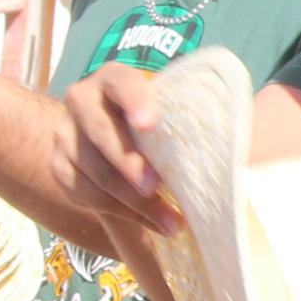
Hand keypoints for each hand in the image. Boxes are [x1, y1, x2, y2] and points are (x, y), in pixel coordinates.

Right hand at [59, 60, 182, 234]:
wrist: (115, 131)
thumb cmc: (158, 120)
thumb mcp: (170, 109)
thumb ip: (190, 119)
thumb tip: (241, 152)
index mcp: (113, 79)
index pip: (122, 84)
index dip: (135, 102)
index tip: (150, 124)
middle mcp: (82, 100)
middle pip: (101, 133)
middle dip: (129, 163)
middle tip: (154, 186)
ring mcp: (66, 134)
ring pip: (94, 172)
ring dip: (133, 202)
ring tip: (170, 222)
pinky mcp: (59, 166)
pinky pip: (84, 194)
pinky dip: (120, 213)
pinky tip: (149, 222)